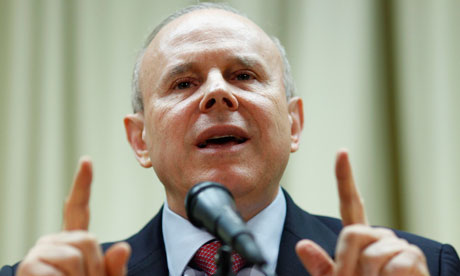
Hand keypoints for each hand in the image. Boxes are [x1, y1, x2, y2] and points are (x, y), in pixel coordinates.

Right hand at [17, 157, 130, 275]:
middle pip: (88, 239)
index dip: (83, 185)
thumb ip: (114, 269)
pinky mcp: (28, 266)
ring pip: (77, 254)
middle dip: (93, 268)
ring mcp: (39, 252)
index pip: (78, 209)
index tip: (87, 161)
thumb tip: (122, 247)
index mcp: (72, 243)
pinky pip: (63, 267)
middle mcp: (53, 242)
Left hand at [296, 150, 429, 275]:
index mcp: (359, 237)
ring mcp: (397, 244)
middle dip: (345, 264)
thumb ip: (321, 264)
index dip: (344, 177)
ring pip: (370, 256)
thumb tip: (301, 245)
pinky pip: (392, 268)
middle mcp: (379, 235)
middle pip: (351, 234)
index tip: (342, 152)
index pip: (350, 203)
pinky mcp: (413, 257)